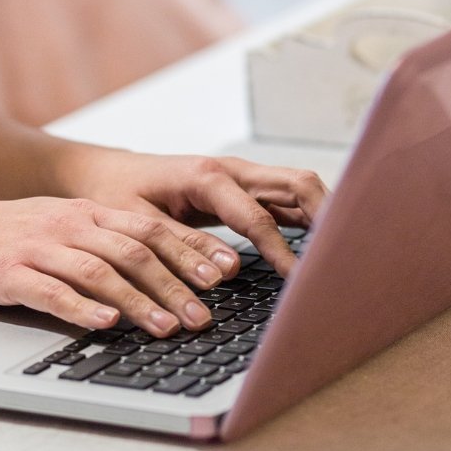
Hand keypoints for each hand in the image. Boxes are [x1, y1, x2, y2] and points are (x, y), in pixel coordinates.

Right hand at [0, 196, 252, 335]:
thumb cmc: (11, 238)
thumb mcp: (67, 230)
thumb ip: (112, 246)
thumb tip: (171, 274)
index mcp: (91, 214)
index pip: (155, 229)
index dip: (194, 251)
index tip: (228, 274)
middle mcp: (71, 225)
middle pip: (136, 251)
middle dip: (178, 284)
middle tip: (207, 315)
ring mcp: (39, 248)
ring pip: (101, 272)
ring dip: (140, 301)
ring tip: (169, 327)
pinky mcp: (9, 273)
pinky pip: (50, 291)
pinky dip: (82, 308)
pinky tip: (107, 324)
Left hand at [55, 150, 329, 277]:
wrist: (108, 173)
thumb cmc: (118, 196)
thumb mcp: (140, 227)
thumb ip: (182, 247)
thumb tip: (226, 272)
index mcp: (207, 177)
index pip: (259, 217)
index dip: (282, 251)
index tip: (299, 280)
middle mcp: (234, 170)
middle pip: (298, 184)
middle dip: (326, 217)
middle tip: (342, 257)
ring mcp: (244, 177)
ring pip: (300, 188)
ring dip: (325, 215)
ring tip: (342, 252)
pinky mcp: (246, 188)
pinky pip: (288, 199)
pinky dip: (309, 219)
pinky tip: (321, 245)